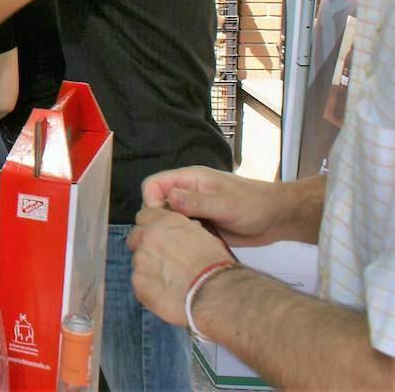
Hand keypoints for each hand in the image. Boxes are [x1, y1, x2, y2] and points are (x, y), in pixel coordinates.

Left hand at [126, 207, 233, 326]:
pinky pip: (138, 282)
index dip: (152, 227)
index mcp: (166, 222)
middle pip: (135, 237)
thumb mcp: (204, 236)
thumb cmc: (216, 267)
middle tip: (162, 259)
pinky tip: (167, 292)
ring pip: (137, 260)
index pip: (144, 216)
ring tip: (170, 279)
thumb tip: (181, 233)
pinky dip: (149, 287)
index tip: (158, 237)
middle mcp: (149, 236)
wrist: (215, 293)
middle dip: (145, 246)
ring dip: (148, 267)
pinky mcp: (138, 282)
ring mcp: (140, 259)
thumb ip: (184, 231)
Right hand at [140, 165, 289, 246]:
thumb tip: (168, 198)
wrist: (278, 219)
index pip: (153, 184)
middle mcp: (187, 193)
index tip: (160, 221)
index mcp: (189, 179)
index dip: (150, 200)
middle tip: (173, 237)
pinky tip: (195, 248)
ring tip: (186, 244)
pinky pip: (183, 231)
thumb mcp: (225, 204)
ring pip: (169, 219)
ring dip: (173, 232)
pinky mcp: (201, 224)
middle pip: (157, 203)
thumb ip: (196, 202)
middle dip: (160, 220)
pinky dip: (184, 240)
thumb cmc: (254, 205)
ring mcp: (193, 210)